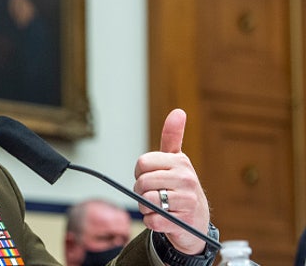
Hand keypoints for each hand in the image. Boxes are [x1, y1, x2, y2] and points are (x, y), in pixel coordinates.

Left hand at [133, 109, 209, 254]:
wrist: (196, 219)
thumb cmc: (180, 185)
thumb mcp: (177, 159)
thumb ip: (172, 136)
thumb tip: (178, 112)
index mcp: (180, 162)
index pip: (142, 163)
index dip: (139, 172)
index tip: (148, 176)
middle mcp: (186, 179)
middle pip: (142, 183)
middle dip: (140, 191)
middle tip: (152, 193)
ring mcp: (186, 201)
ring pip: (146, 202)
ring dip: (145, 207)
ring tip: (157, 206)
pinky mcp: (182, 222)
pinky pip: (151, 220)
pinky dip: (151, 220)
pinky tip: (162, 217)